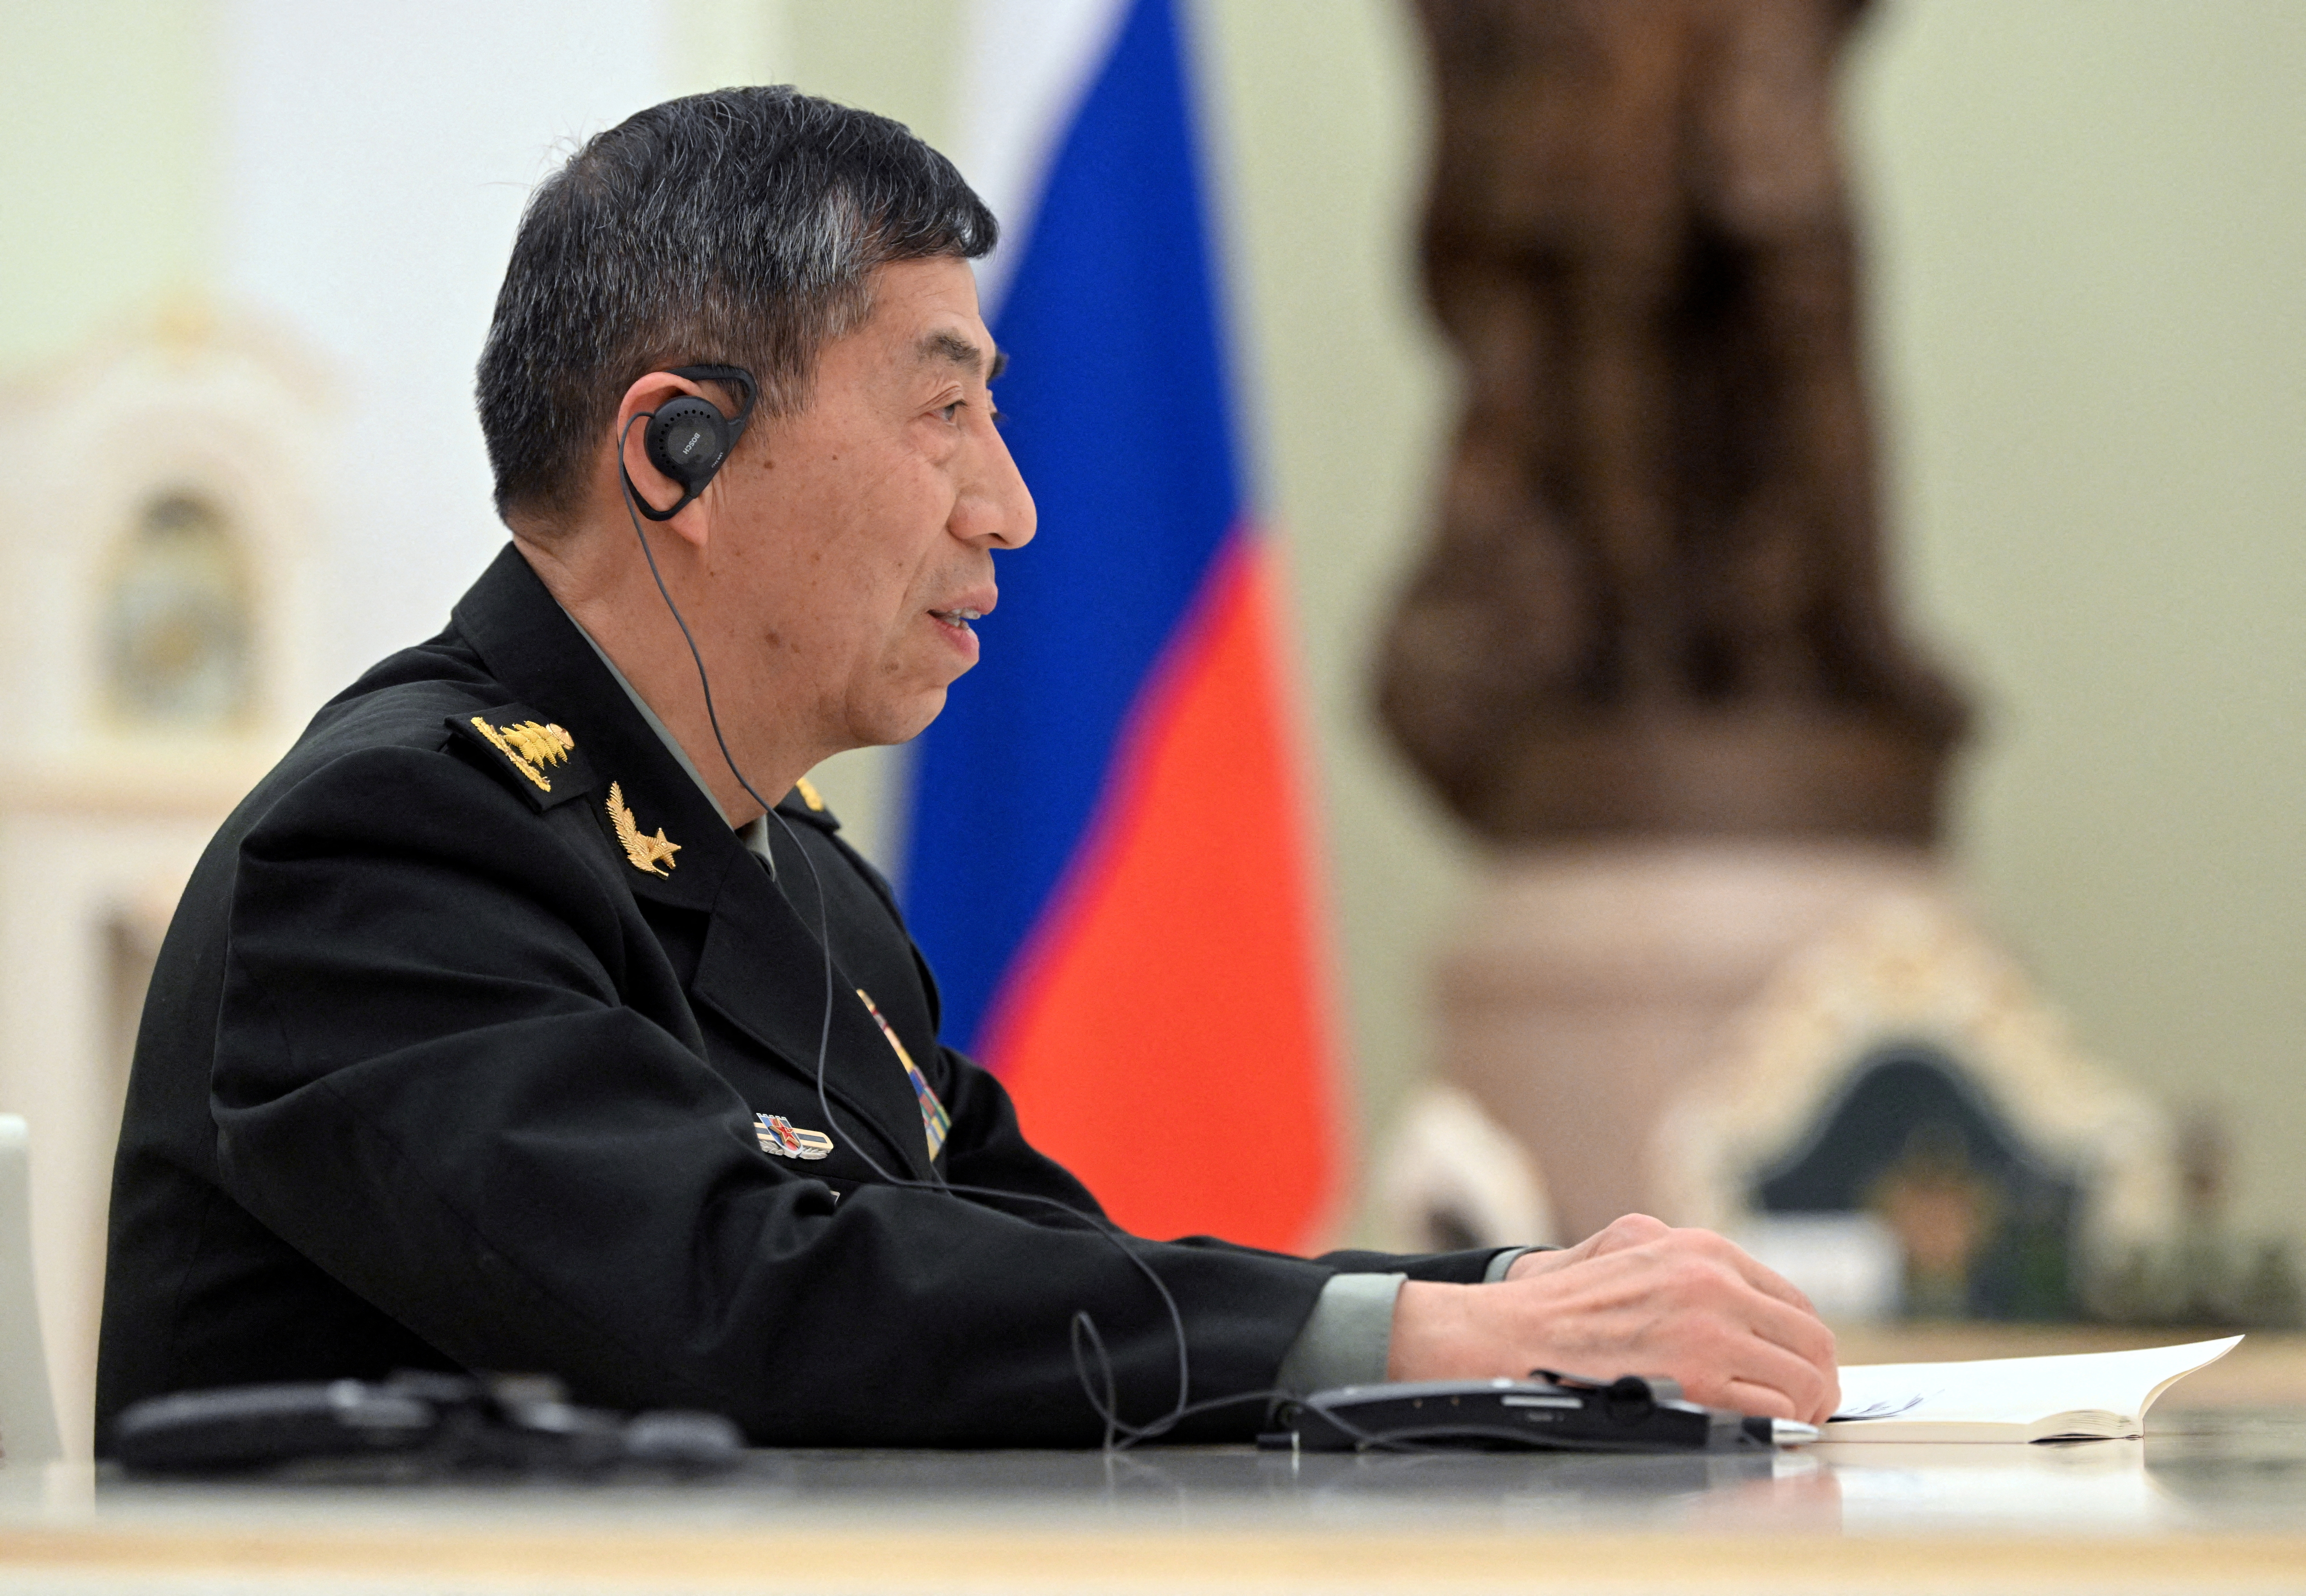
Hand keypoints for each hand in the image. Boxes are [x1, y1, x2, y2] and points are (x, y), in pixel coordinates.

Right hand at [1389, 1214, 1839, 1423]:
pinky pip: (1774, 1409)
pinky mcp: (1698, 1381)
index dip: (1805, 1342)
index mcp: (1704, 1251)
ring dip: (1805, 1406)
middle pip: (1813, 1340)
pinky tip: (1755, 1427)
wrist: (1519, 1331)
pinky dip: (1774, 1424)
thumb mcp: (1637, 1248)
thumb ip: (1695, 1267)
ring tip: (1790, 1421)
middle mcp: (1715, 1283)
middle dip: (1819, 1378)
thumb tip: (1749, 1306)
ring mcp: (1710, 1333)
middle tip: (1809, 1404)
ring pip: (1805, 1378)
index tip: (1799, 1364)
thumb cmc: (1570, 1300)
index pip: (1795, 1301)